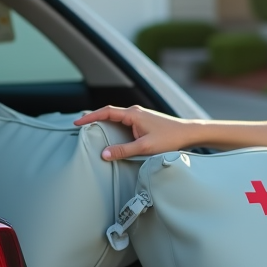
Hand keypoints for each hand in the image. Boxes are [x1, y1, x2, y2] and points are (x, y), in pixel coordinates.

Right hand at [74, 105, 194, 159]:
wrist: (188, 133)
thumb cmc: (169, 138)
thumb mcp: (145, 147)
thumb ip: (123, 150)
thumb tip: (104, 154)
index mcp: (133, 114)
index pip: (106, 112)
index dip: (90, 117)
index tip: (77, 122)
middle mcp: (135, 112)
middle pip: (109, 113)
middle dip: (94, 118)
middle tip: (80, 126)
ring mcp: (140, 116)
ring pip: (116, 118)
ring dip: (104, 123)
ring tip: (92, 130)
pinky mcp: (144, 122)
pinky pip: (124, 123)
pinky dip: (114, 127)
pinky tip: (111, 135)